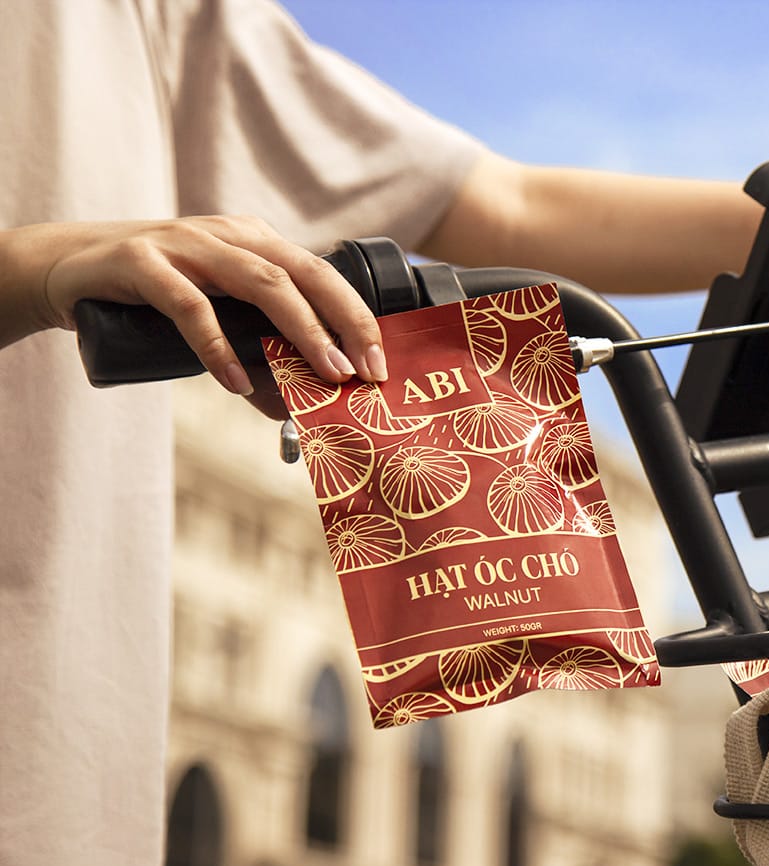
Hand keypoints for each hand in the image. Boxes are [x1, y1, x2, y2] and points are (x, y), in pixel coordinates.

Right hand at [4, 216, 386, 405]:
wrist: (63, 269)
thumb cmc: (150, 298)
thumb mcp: (213, 319)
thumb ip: (252, 351)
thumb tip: (294, 403)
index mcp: (255, 241)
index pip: (321, 274)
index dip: (356, 317)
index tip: (381, 364)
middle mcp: (228, 235)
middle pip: (303, 273)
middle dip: (343, 323)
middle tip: (364, 372)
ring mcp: (184, 244)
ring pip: (260, 282)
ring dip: (299, 332)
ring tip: (322, 375)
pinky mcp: (141, 262)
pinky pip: (189, 305)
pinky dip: (217, 346)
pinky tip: (235, 381)